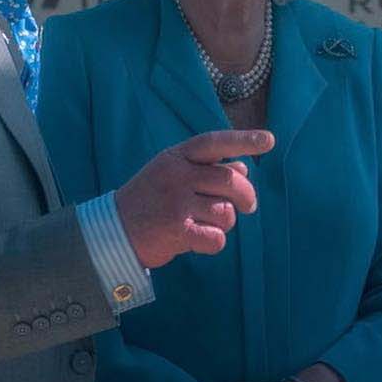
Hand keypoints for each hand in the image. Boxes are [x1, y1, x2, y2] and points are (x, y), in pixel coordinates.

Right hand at [114, 130, 271, 267]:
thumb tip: (243, 167)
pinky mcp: (176, 231)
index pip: (214, 142)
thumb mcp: (172, 173)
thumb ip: (205, 168)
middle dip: (246, 196)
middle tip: (248, 206)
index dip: (243, 140)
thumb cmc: (149, 200)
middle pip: (230, 181)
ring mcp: (176, 203)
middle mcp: (177, 175)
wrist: (112, 231)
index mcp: (176, 157)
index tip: (269, 140)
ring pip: (226, 212)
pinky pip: (216, 237)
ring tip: (207, 223)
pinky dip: (214, 241)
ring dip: (225, 222)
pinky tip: (199, 240)